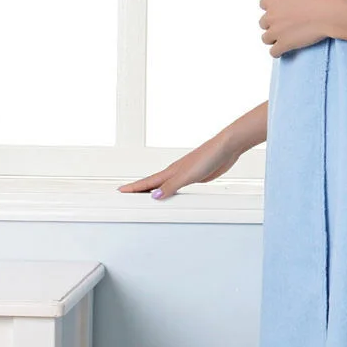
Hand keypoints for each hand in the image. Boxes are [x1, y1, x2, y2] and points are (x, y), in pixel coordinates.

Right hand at [116, 129, 241, 200]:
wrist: (226, 148)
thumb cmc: (209, 156)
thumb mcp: (188, 175)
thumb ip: (172, 186)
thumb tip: (154, 196)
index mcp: (171, 171)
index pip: (147, 181)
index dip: (133, 187)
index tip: (119, 191)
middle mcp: (175, 172)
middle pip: (153, 183)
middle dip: (139, 190)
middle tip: (126, 195)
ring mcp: (185, 174)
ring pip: (165, 185)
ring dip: (155, 191)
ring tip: (145, 198)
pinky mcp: (196, 177)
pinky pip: (178, 187)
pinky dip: (171, 191)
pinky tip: (173, 194)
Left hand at [258, 0, 334, 57]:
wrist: (327, 14)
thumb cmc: (320, 2)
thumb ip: (291, 2)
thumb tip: (294, 7)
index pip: (263, 4)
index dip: (272, 9)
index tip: (279, 12)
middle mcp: (271, 14)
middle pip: (263, 23)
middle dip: (273, 25)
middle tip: (285, 26)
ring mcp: (275, 30)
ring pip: (265, 39)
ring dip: (274, 39)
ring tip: (285, 39)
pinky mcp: (282, 44)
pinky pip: (273, 52)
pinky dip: (278, 52)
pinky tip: (285, 50)